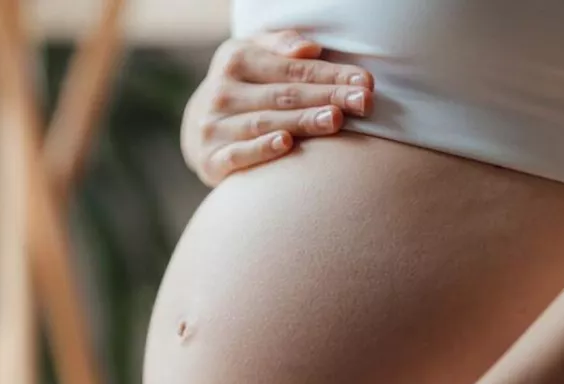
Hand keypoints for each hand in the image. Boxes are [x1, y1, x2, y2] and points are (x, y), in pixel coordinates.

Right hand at [182, 30, 374, 185]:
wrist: (198, 126)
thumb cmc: (243, 86)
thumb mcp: (253, 53)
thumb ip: (281, 44)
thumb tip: (309, 49)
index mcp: (235, 59)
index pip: (292, 68)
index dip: (330, 74)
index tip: (365, 82)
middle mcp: (222, 92)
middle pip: (284, 95)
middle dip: (326, 97)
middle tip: (362, 103)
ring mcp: (214, 126)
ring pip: (265, 122)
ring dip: (302, 121)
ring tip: (335, 119)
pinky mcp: (210, 159)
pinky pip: (238, 154)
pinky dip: (261, 149)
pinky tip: (286, 143)